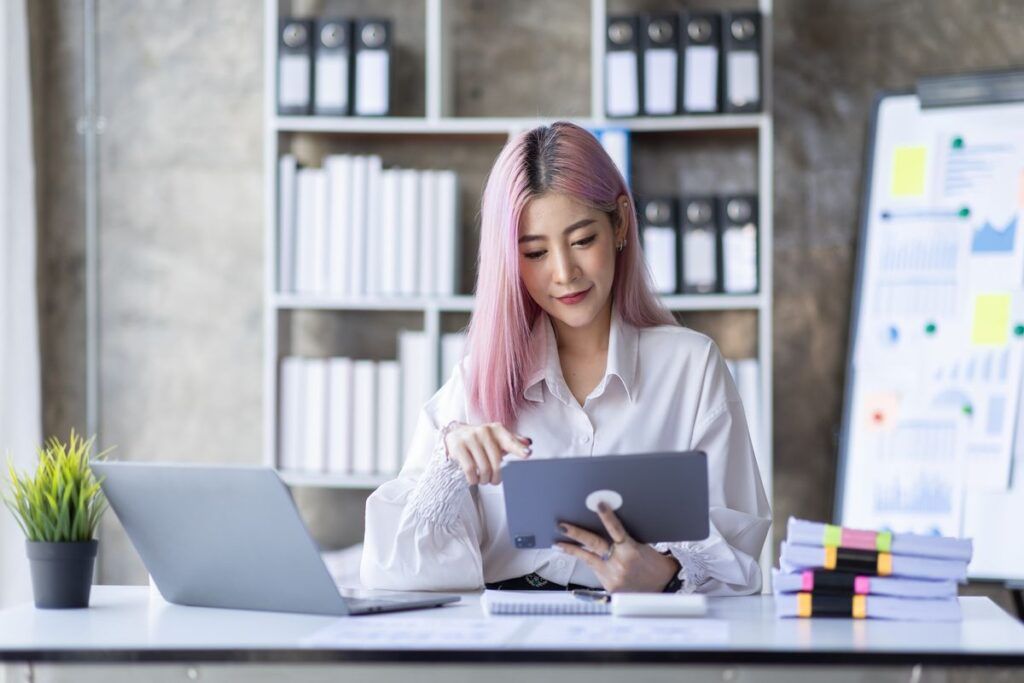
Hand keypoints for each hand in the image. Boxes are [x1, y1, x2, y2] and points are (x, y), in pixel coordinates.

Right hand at [443, 422, 530, 485]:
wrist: (455, 434)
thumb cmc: (479, 440)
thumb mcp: (496, 439)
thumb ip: (512, 442)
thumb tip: (528, 443)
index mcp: (497, 430)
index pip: (510, 441)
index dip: (519, 449)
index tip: (527, 454)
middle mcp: (484, 431)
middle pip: (496, 462)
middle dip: (496, 476)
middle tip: (493, 480)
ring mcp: (470, 437)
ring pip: (483, 468)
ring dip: (484, 479)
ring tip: (483, 479)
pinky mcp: (458, 446)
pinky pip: (470, 469)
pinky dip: (473, 479)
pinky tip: (474, 478)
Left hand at [556, 502, 680, 592]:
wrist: (663, 588)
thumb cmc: (654, 565)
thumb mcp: (642, 547)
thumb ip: (623, 539)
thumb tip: (606, 526)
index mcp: (631, 551)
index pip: (616, 530)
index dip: (607, 517)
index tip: (599, 505)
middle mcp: (620, 564)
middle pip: (593, 544)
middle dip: (575, 533)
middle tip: (562, 525)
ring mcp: (612, 577)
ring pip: (587, 559)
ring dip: (571, 549)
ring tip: (558, 543)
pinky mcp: (609, 587)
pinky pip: (594, 572)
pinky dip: (587, 564)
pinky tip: (576, 557)